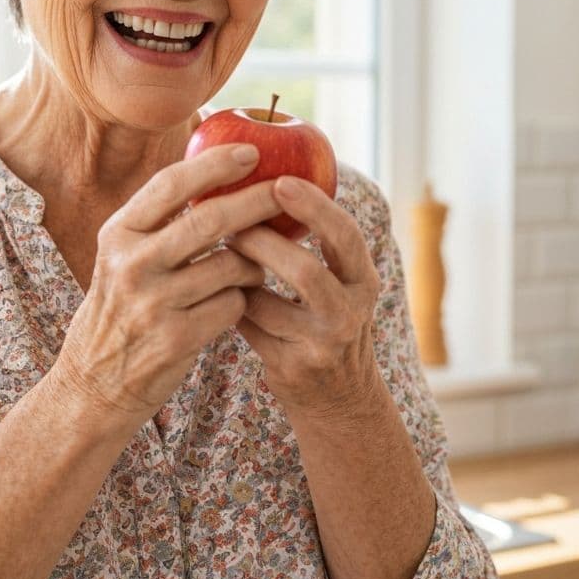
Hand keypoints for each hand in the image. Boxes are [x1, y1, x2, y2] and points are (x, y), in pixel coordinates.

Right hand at [53, 145, 283, 429]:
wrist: (95, 382)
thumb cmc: (122, 307)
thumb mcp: (122, 256)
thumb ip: (159, 220)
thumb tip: (216, 170)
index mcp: (117, 233)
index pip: (170, 185)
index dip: (214, 164)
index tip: (252, 151)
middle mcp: (131, 264)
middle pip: (209, 219)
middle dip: (256, 201)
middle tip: (287, 191)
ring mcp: (153, 303)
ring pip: (231, 265)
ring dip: (253, 264)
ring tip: (251, 269)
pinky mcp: (176, 338)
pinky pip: (233, 305)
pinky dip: (241, 301)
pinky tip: (231, 305)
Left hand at [227, 175, 381, 415]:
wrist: (339, 401)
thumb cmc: (328, 320)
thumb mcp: (341, 283)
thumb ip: (320, 243)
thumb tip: (274, 177)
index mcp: (364, 280)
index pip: (345, 235)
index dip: (313, 206)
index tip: (280, 180)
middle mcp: (349, 314)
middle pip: (304, 272)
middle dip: (261, 242)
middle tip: (229, 220)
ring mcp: (320, 346)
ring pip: (264, 302)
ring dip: (235, 273)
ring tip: (217, 249)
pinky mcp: (290, 369)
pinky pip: (247, 326)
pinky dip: (228, 302)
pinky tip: (215, 286)